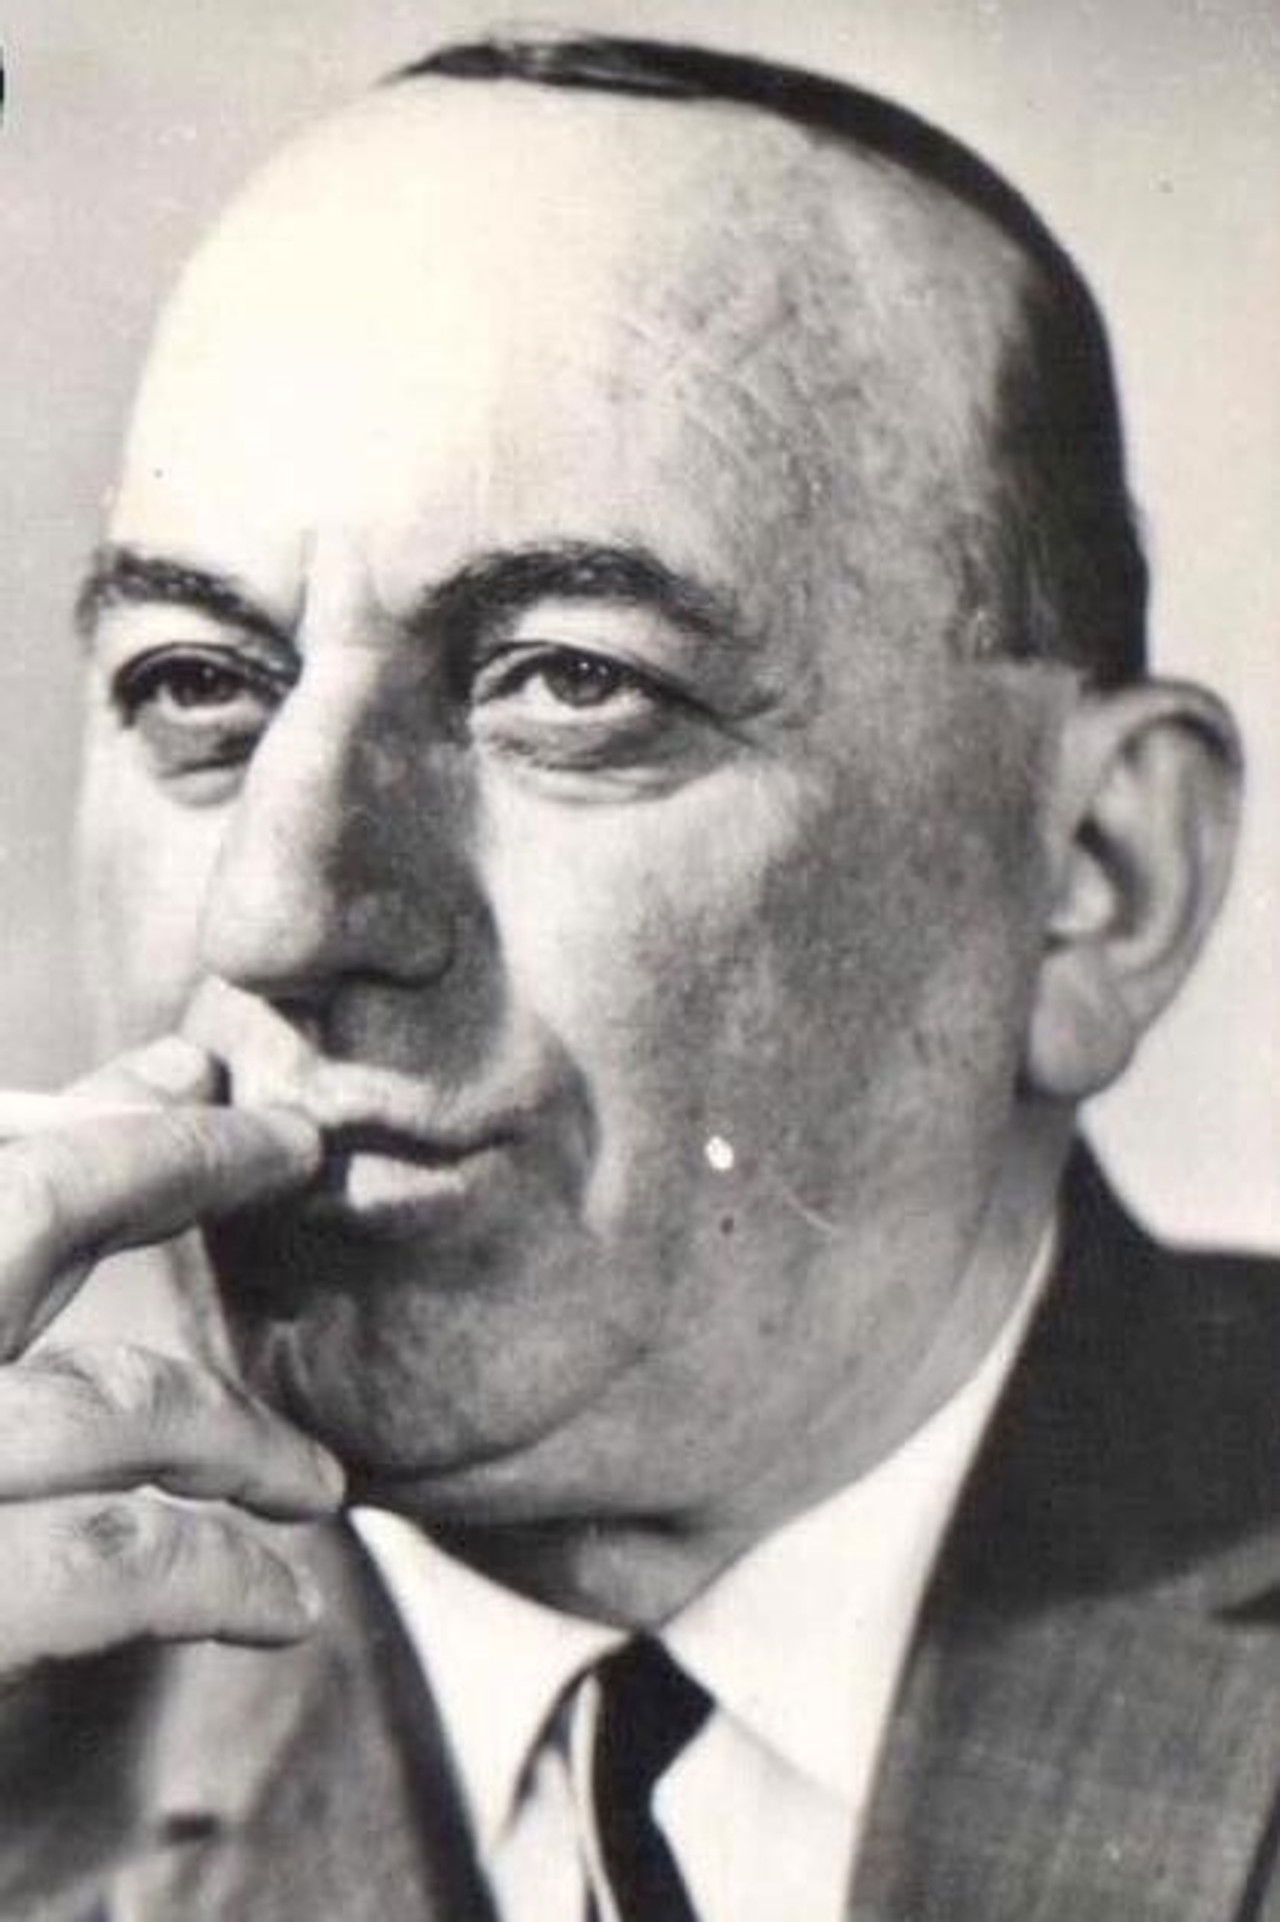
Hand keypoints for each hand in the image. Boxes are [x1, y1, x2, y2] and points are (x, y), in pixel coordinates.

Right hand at [0, 1037, 341, 1677]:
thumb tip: (135, 1101)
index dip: (97, 1112)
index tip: (193, 1074)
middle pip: (22, 1205)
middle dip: (173, 1158)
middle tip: (291, 1143)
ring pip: (106, 1396)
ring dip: (237, 1430)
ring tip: (316, 1483)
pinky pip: (114, 1562)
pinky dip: (220, 1573)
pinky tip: (282, 1604)